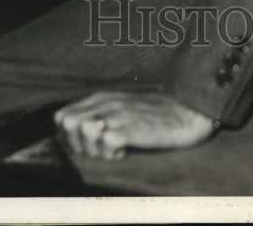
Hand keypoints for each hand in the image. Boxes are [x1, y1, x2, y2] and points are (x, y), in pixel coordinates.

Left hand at [53, 90, 215, 160]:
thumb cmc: (155, 115)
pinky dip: (112, 154)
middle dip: (77, 143)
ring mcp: (120, 114)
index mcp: (102, 98)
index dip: (69, 137)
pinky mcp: (135, 128)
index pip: (62, 116)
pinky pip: (107, 142)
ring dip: (94, 149)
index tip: (89, 145)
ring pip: (84, 131)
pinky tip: (126, 153)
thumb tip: (77, 135)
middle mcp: (107, 103)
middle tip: (99, 151)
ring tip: (114, 151)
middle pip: (68, 123)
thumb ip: (100, 115)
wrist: (189, 111)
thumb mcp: (122, 109)